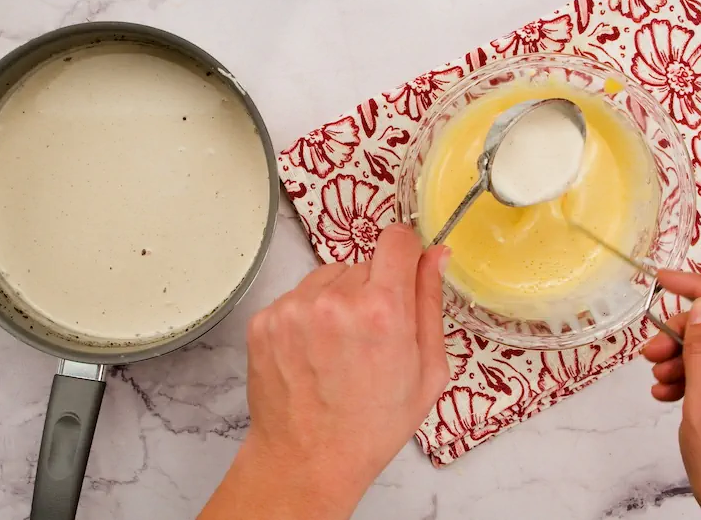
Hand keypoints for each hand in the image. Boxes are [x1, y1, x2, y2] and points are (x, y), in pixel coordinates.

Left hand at [199, 224, 448, 519]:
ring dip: (336, 301)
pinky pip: (296, 297)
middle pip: (363, 263)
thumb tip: (436, 254)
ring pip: (327, 277)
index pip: (397, 240)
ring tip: (338, 349)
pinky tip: (313, 354)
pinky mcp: (265, 319)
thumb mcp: (428, 371)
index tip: (403, 271)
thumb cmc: (372, 425)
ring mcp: (293, 309)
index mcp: (383, 310)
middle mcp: (334, 301)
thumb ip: (431, 303)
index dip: (405, 254)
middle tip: (370, 337)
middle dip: (371, 290)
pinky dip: (306, 317)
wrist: (308, 460)